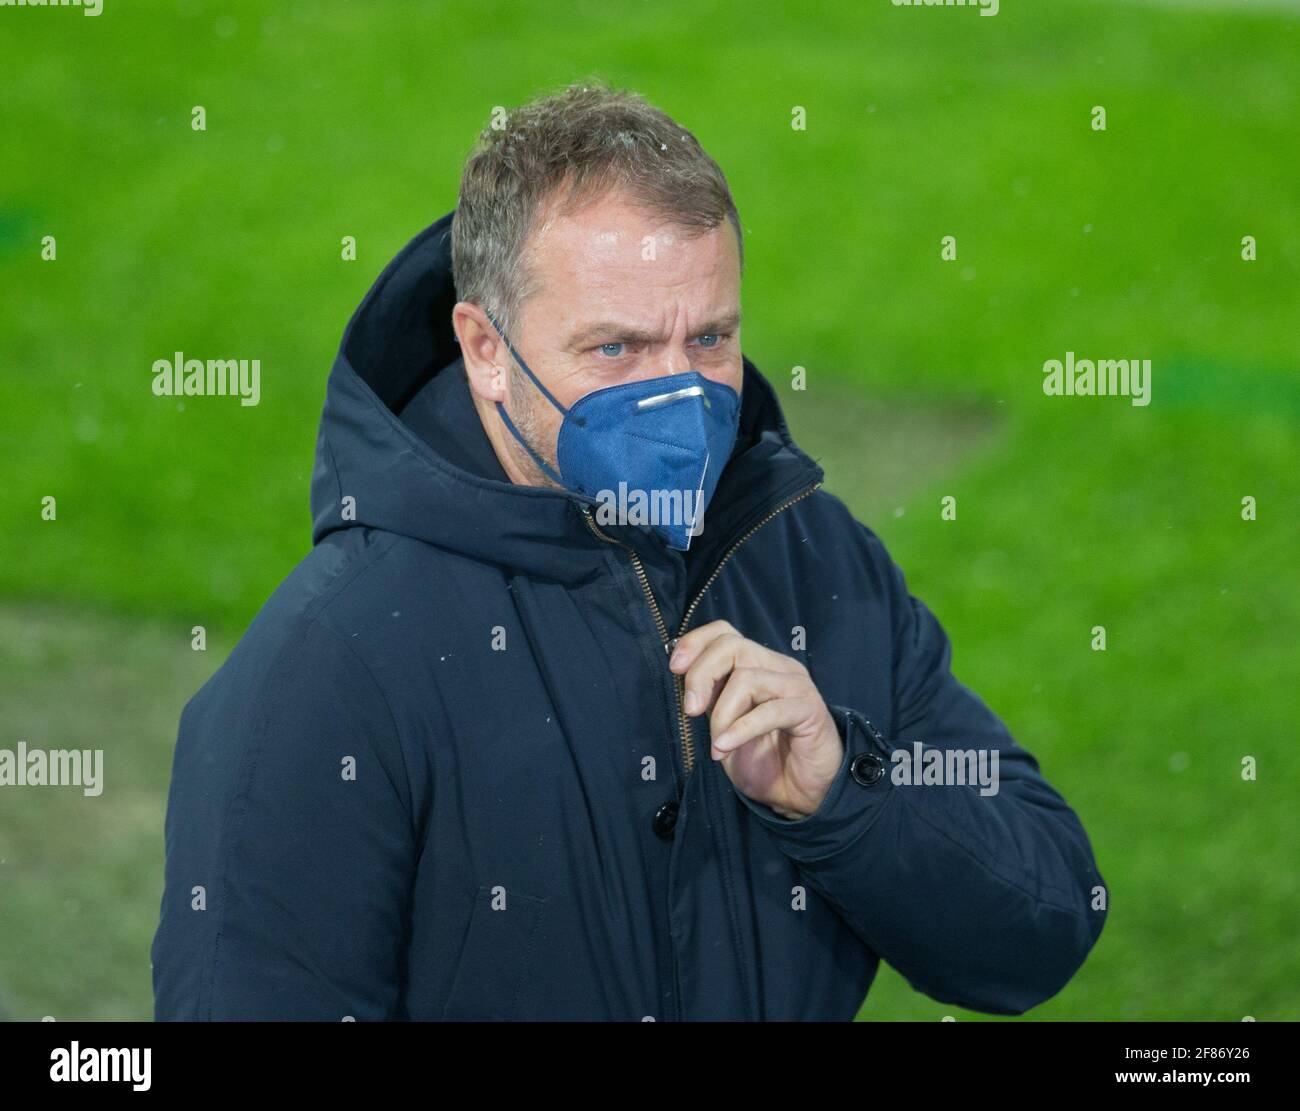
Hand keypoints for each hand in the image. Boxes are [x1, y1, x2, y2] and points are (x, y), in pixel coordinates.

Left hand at [668, 620, 842, 819]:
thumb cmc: (763, 757)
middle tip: (691, 711)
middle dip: (701, 676)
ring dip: (722, 716)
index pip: (725, 632)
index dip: (695, 643)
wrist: (799, 793)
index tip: (674, 669)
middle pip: (732, 646)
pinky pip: (770, 711)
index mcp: (757, 664)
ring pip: (746, 678)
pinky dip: (740, 729)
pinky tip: (725, 748)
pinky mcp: (810, 711)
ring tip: (718, 746)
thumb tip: (681, 674)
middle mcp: (778, 667)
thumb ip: (710, 697)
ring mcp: (796, 686)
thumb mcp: (725, 724)